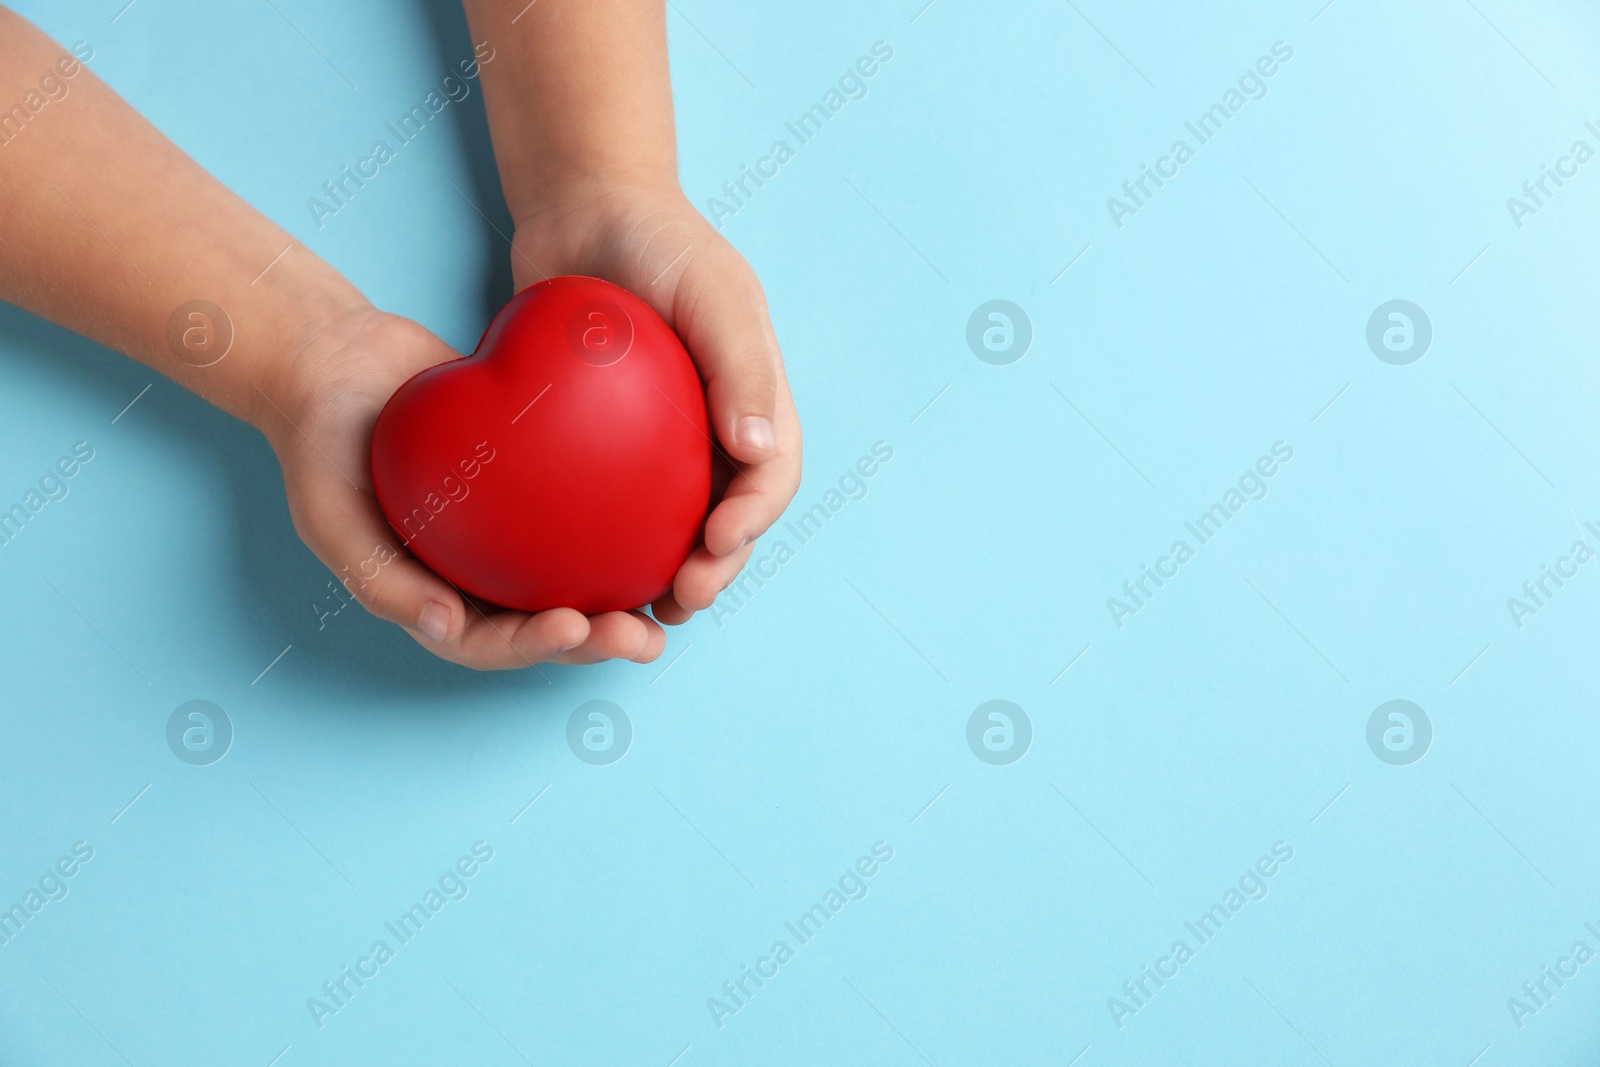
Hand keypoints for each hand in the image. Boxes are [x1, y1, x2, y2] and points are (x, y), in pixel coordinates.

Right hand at [255, 307, 668, 669]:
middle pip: (546, 623)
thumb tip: (448, 629)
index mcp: (432, 596)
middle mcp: (477, 572)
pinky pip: (582, 507)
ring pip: (575, 575)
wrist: (338, 362)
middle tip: (645, 636)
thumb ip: (381, 577)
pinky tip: (669, 514)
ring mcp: (508, 531)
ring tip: (676, 594)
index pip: (489, 641)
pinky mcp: (534, 480)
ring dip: (624, 595)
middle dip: (598, 640)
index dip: (533, 647)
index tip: (575, 626)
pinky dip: (622, 521)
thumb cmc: (321, 444)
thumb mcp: (329, 515)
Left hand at [509, 180, 801, 623]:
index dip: (752, 522)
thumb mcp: (714, 290)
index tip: (713, 549)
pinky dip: (605, 540)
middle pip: (728, 517)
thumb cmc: (658, 239)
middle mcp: (712, 426)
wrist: (582, 206)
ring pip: (672, 523)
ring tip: (639, 610)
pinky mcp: (603, 440)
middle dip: (712, 569)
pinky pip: (610, 501)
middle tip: (676, 602)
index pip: (771, 476)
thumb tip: (759, 453)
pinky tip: (577, 570)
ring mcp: (658, 438)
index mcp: (753, 398)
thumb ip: (741, 367)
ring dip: (665, 572)